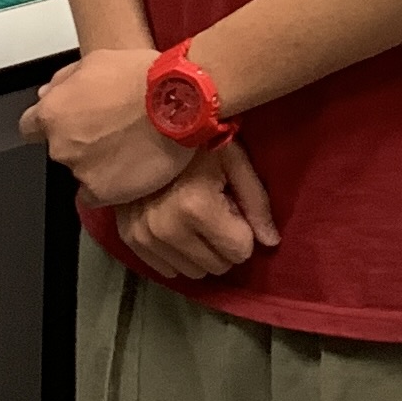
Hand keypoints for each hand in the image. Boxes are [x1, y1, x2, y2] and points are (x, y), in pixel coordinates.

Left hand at [23, 47, 196, 208]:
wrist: (179, 103)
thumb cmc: (142, 77)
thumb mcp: (96, 60)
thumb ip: (64, 80)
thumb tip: (47, 93)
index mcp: (53, 112)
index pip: (30, 128)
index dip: (49, 126)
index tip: (66, 125)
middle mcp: (60, 145)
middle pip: (61, 150)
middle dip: (80, 143)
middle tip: (112, 132)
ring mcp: (80, 171)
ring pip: (81, 172)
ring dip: (98, 163)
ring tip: (129, 148)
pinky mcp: (103, 192)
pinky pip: (98, 195)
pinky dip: (111, 186)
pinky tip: (130, 170)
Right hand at [113, 141, 278, 280]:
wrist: (144, 127)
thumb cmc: (198, 141)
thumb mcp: (235, 161)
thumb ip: (257, 203)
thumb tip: (272, 243)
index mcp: (197, 207)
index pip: (241, 251)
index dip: (243, 229)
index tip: (231, 205)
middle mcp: (167, 229)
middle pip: (218, 266)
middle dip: (223, 242)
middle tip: (214, 210)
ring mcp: (144, 236)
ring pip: (193, 273)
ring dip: (200, 251)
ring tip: (193, 215)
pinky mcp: (129, 239)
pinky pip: (167, 270)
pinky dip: (177, 253)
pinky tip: (174, 223)